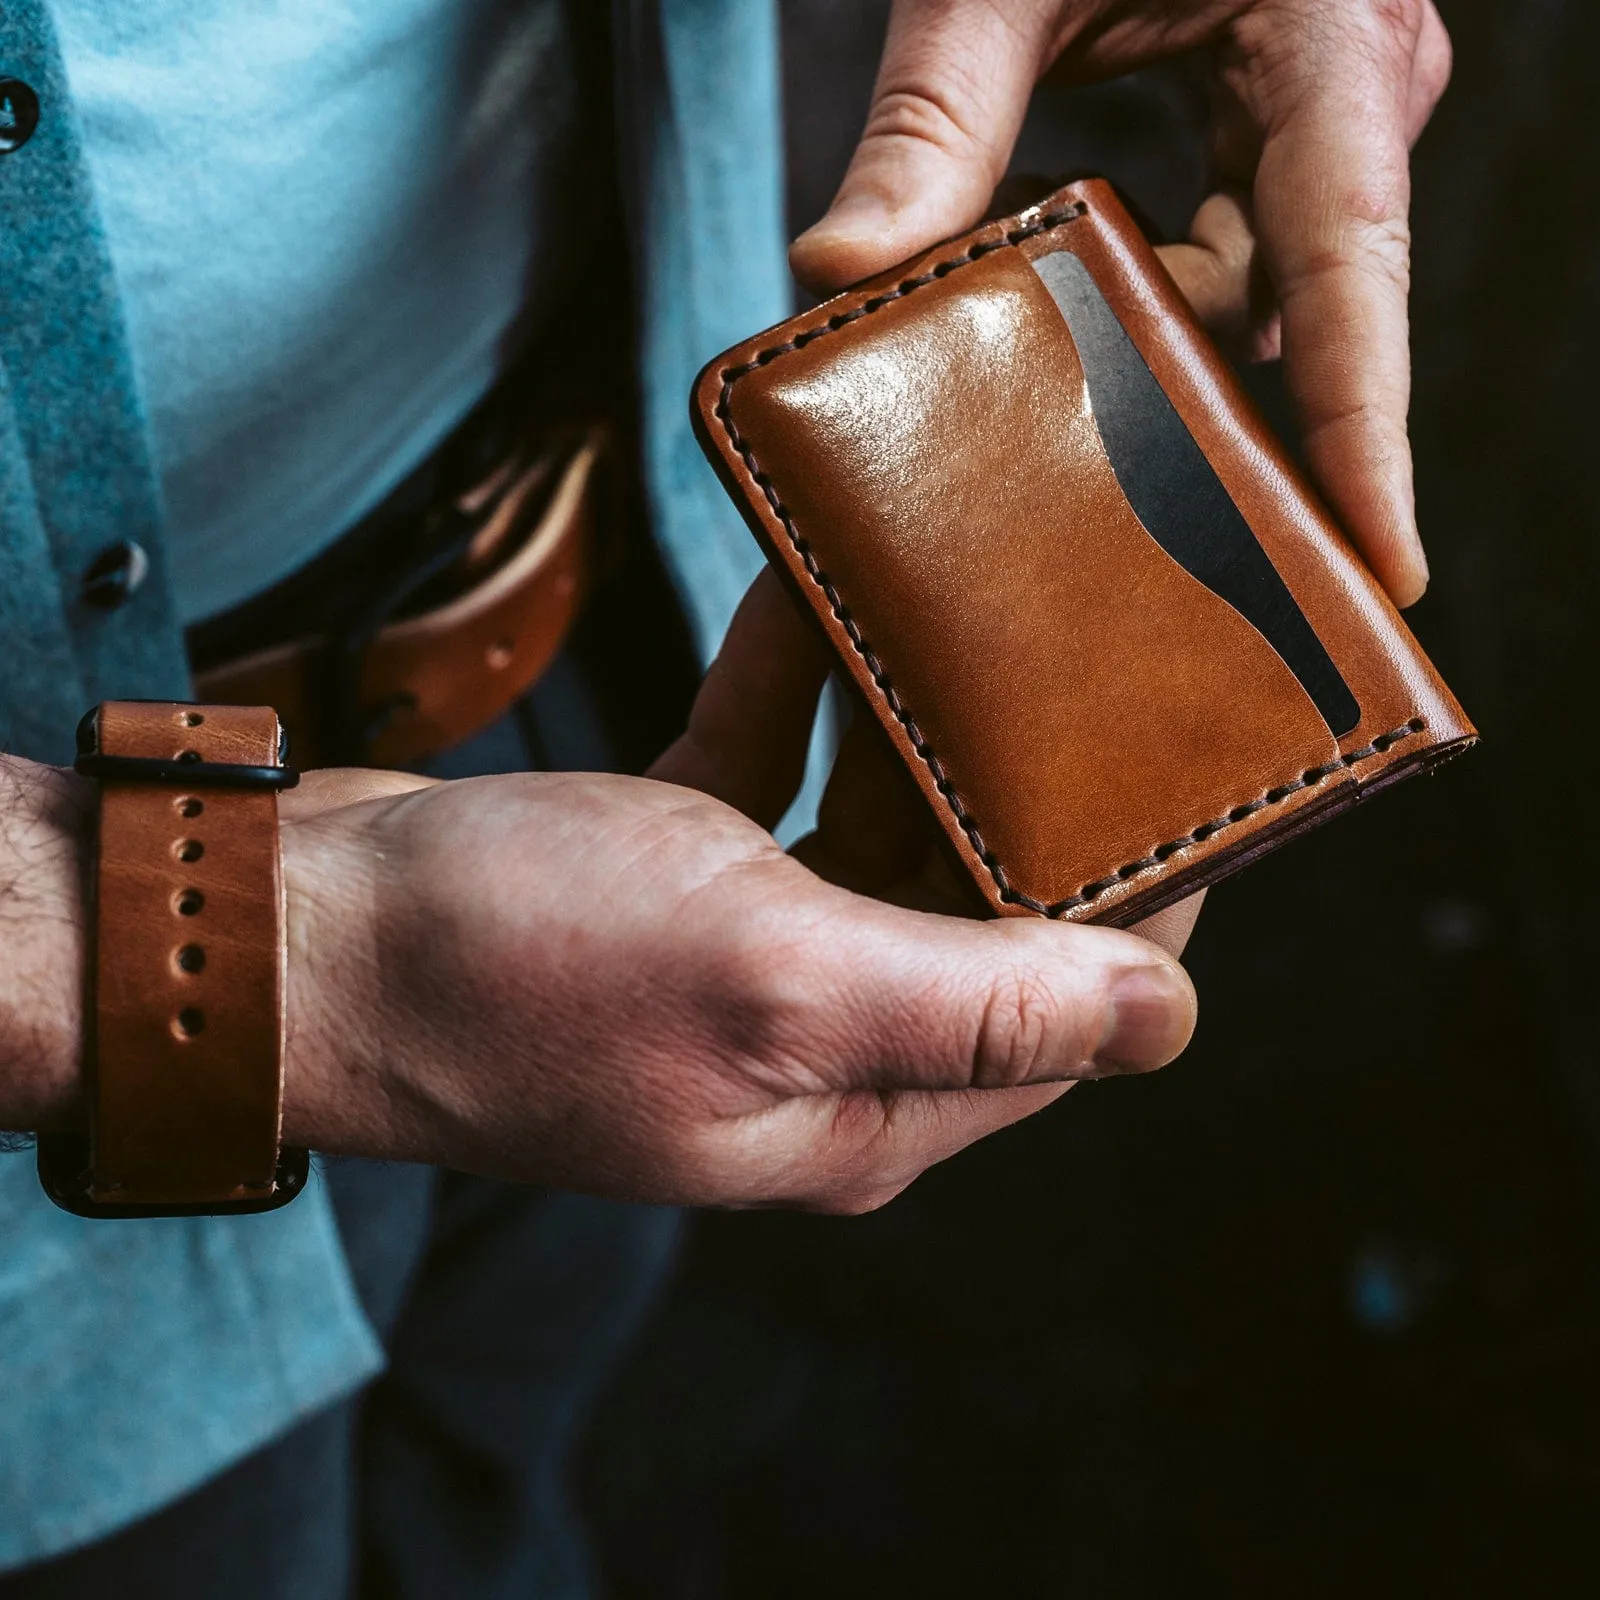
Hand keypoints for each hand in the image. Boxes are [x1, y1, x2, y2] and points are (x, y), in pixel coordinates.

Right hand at [271, 601, 1194, 1209]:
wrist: (298, 937)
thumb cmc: (514, 973)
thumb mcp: (772, 978)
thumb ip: (978, 1001)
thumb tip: (1167, 1021)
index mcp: (865, 1105)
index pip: (1067, 1015)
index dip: (1144, 903)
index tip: (1193, 775)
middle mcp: (817, 1041)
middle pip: (980, 910)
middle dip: (1032, 793)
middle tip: (1094, 658)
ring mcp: (740, 958)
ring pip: (874, 830)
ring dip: (910, 725)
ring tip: (971, 601)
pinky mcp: (669, 879)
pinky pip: (769, 773)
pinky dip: (795, 693)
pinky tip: (818, 596)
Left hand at [790, 0, 1452, 607]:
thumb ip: (929, 121)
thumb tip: (833, 273)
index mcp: (1328, 44)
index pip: (1352, 266)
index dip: (1366, 426)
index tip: (1382, 562)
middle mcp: (1348, 97)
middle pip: (1297, 309)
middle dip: (1224, 426)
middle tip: (1182, 568)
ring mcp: (1311, 119)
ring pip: (1245, 291)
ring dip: (1152, 359)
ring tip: (1075, 452)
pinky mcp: (1265, 130)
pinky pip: (1218, 252)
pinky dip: (1139, 305)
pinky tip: (1066, 349)